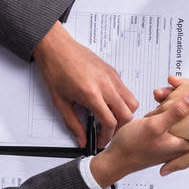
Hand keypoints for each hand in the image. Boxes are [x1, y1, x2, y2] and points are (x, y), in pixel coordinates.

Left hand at [33, 21, 138, 146]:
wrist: (56, 47)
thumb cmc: (55, 69)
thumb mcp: (60, 102)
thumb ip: (73, 124)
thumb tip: (81, 139)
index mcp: (91, 94)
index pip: (110, 122)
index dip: (106, 136)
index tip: (101, 141)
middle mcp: (106, 85)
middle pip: (127, 114)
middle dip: (119, 128)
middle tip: (107, 131)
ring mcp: (112, 77)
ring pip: (132, 102)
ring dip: (124, 113)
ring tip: (110, 117)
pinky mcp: (113, 71)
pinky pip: (126, 90)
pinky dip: (122, 101)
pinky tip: (108, 103)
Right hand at [89, 90, 188, 187]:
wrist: (115, 158)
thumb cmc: (132, 147)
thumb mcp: (155, 126)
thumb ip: (177, 111)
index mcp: (185, 142)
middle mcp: (182, 140)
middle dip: (187, 93)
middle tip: (182, 80)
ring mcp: (172, 136)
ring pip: (180, 111)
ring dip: (174, 96)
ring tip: (167, 87)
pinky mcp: (164, 132)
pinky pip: (170, 113)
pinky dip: (166, 103)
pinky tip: (160, 95)